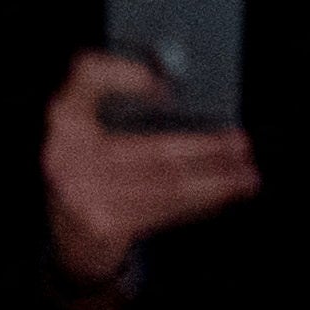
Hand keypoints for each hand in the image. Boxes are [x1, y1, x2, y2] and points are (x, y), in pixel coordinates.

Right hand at [42, 47, 259, 297]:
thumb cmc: (93, 167)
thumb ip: (125, 102)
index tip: (163, 86)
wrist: (69, 233)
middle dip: (204, 148)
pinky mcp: (103, 226)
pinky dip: (197, 202)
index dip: (121, 76)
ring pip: (164, 184)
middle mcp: (65, 154)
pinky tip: (220, 196)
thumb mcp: (94, 128)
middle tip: (240, 144)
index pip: (86, 79)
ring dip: (212, 180)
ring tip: (244, 176)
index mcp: (65, 116)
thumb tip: (183, 99)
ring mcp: (82, 194)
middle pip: (148, 147)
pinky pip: (163, 211)